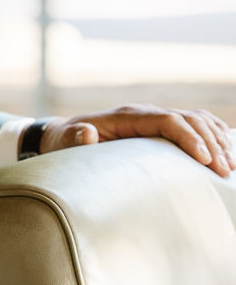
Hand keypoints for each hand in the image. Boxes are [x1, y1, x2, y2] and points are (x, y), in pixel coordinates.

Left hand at [42, 105, 233, 176]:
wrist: (66, 134)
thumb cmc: (68, 142)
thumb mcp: (67, 141)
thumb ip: (77, 139)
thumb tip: (87, 133)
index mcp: (129, 116)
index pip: (169, 120)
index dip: (189, 138)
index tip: (205, 160)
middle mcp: (146, 113)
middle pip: (190, 119)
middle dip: (211, 144)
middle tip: (224, 171)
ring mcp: (155, 117)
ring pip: (198, 120)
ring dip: (217, 140)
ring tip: (231, 166)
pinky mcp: (160, 126)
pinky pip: (195, 123)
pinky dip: (214, 133)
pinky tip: (227, 150)